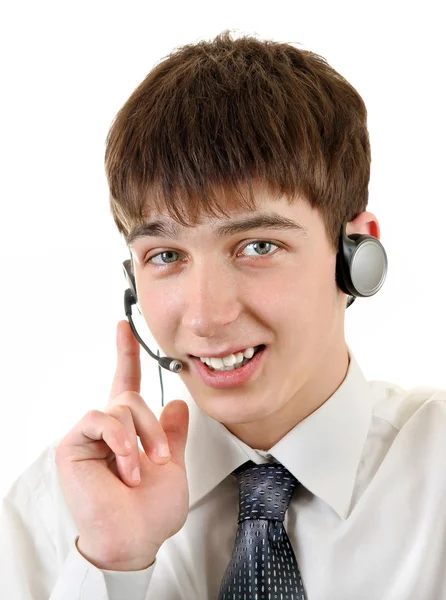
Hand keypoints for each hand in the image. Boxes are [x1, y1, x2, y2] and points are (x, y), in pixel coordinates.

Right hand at [55, 320, 188, 570]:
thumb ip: (173, 433)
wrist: (135, 538)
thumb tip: (177, 402)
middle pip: (130, 396)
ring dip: (138, 438)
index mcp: (130, 430)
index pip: (127, 383)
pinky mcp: (73, 444)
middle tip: (161, 459)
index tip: (125, 327)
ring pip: (119, 406)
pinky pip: (99, 419)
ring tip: (140, 471)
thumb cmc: (152, 511)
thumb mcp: (173, 466)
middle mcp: (108, 428)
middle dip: (152, 427)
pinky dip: (119, 440)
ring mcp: (89, 435)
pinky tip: (126, 466)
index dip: (126, 354)